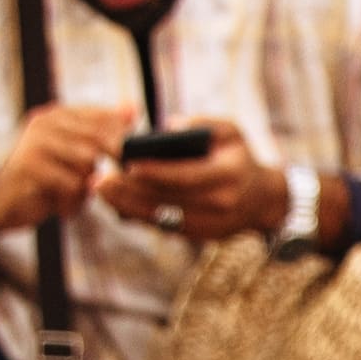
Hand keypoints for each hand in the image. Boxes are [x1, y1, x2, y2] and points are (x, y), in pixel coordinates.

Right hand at [0, 100, 128, 252]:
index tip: (126, 164)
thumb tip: (133, 107)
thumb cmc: (43, 181)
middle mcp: (45, 122)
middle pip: (99, 139)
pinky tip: (61, 207)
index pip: (105, 118)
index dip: (122, 143)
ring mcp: (35, 141)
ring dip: (86, 187)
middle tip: (105, 184)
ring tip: (72, 198)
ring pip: (87, 162)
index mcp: (58, 115)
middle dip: (108, 166)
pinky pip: (71, 184)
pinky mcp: (28, 166)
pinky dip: (72, 202)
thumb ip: (101, 134)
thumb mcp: (75, 156)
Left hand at [100, 115, 294, 244]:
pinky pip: (161, 226)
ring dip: (126, 205)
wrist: (261, 200)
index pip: (186, 176)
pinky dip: (137, 214)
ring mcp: (208, 225)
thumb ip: (203, 123)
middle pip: (166, 199)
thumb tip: (169, 128)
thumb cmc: (238, 157)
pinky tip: (116, 202)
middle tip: (99, 179)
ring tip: (101, 190)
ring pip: (160, 217)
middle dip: (129, 190)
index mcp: (228, 176)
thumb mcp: (231, 131)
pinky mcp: (197, 235)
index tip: (128, 163)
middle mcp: (219, 204)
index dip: (155, 171)